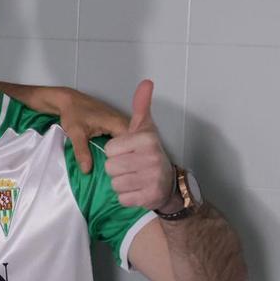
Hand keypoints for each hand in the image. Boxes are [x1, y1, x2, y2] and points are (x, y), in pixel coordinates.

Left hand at [57, 87, 129, 173]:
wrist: (68, 101)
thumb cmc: (73, 112)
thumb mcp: (76, 133)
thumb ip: (82, 152)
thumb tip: (87, 169)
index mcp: (118, 123)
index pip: (132, 145)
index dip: (125, 159)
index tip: (117, 170)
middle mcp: (123, 123)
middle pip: (132, 145)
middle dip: (125, 158)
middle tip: (115, 172)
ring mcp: (120, 125)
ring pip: (127, 144)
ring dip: (121, 155)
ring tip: (115, 169)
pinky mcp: (115, 127)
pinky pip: (120, 141)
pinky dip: (117, 150)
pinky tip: (110, 160)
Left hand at [103, 80, 175, 209]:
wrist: (169, 183)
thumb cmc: (150, 153)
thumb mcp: (145, 128)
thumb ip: (141, 106)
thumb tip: (146, 82)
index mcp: (147, 139)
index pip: (110, 150)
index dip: (115, 153)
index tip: (129, 152)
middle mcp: (152, 158)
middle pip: (110, 168)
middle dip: (116, 169)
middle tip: (131, 167)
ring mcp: (152, 179)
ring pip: (114, 184)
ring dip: (121, 184)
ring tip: (134, 178)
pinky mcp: (150, 197)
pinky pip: (123, 199)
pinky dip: (127, 197)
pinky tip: (138, 190)